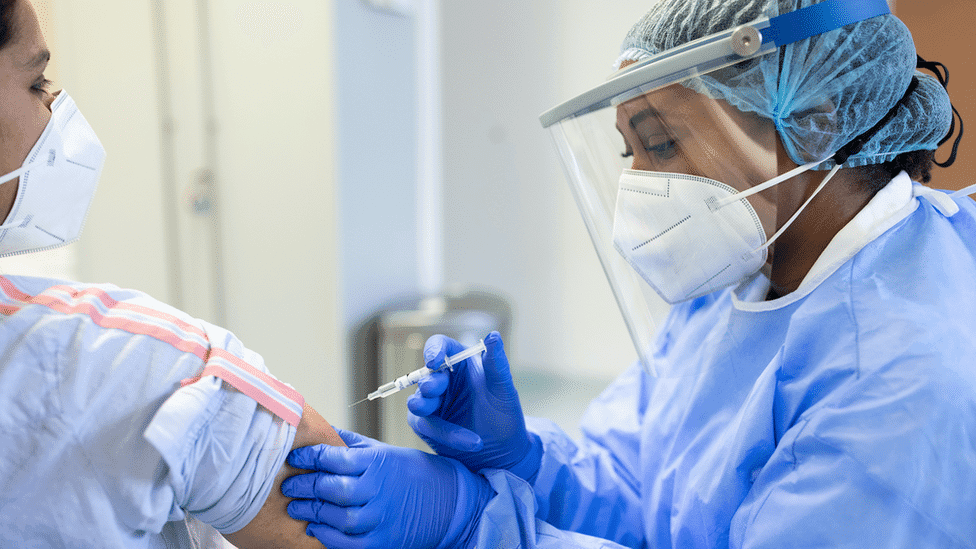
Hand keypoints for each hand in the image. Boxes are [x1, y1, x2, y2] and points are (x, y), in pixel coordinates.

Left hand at [282, 429, 491, 548]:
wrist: (449, 502)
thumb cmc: (414, 474)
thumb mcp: (385, 451)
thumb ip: (352, 444)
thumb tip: (323, 430)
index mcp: (378, 462)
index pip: (333, 457)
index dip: (308, 458)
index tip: (294, 459)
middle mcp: (379, 488)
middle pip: (332, 488)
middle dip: (305, 487)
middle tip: (288, 486)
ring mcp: (382, 517)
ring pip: (338, 517)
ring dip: (312, 513)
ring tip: (296, 508)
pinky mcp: (383, 541)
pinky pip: (348, 542)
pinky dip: (327, 536)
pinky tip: (315, 528)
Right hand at [407, 331, 541, 480]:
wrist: (504, 450)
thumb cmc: (505, 414)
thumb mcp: (503, 388)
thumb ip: (496, 363)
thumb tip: (493, 335)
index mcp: (460, 362)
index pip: (440, 346)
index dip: (433, 350)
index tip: (434, 361)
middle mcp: (443, 380)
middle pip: (425, 374)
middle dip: (429, 383)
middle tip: (432, 390)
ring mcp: (432, 403)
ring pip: (418, 401)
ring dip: (424, 406)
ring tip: (431, 410)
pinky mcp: (427, 425)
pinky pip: (426, 426)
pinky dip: (446, 434)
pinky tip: (471, 442)